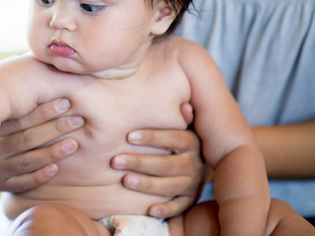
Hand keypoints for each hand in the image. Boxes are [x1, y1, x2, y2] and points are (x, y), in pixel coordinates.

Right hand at [0, 98, 84, 192]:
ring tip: (74, 144)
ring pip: (27, 161)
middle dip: (55, 128)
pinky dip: (40, 176)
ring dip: (52, 152)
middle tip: (78, 120)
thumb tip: (43, 59)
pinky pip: (22, 182)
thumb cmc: (14, 120)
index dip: (45, 110)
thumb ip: (26, 90)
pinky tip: (57, 168)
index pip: (21, 118)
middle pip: (26, 139)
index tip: (66, 102)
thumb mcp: (12, 105)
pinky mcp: (1, 184)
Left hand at [110, 103, 204, 217]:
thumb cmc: (174, 138)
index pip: (175, 138)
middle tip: (115, 161)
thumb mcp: (177, 124)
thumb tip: (185, 105)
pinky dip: (166, 210)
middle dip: (140, 162)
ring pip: (170, 186)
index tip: (129, 136)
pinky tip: (150, 210)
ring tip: (125, 180)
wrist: (199, 163)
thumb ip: (175, 115)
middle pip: (167, 164)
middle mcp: (194, 163)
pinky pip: (179, 207)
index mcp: (192, 142)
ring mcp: (192, 183)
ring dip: (147, 184)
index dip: (152, 137)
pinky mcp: (188, 200)